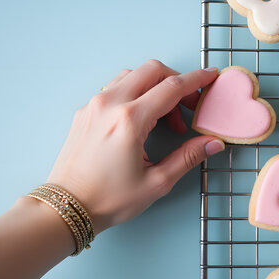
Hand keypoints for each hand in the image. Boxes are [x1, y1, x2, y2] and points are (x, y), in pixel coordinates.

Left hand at [47, 60, 223, 232]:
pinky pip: (115, 88)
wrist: (66, 207)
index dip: (196, 80)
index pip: (172, 87)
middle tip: (189, 105)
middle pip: (152, 71)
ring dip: (155, 87)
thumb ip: (187, 157)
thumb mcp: (157, 182)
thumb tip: (212, 143)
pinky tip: (143, 119)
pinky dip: (136, 93)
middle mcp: (110, 104)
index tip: (211, 77)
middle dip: (177, 81)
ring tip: (165, 118)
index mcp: (130, 120)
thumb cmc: (108, 198)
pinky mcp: (85, 112)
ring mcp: (94, 105)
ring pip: (132, 76)